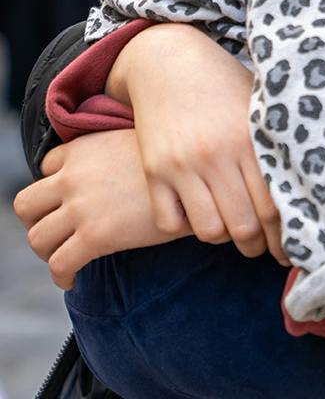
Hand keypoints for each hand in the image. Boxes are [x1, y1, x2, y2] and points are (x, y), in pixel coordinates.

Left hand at [13, 130, 189, 288]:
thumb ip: (116, 149)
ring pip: (37, 238)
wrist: (204, 180)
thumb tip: (117, 163)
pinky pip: (59, 264)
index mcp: (85, 148)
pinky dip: (61, 276)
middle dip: (37, 220)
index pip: (48, 165)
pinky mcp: (95, 236)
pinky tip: (73, 278)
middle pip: (27, 205)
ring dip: (47, 250)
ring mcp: (82, 207)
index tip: (70, 198)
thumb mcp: (142, 140)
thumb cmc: (181, 159)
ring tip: (64, 256)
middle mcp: (74, 176)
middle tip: (56, 230)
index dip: (57, 183)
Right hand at [111, 23, 285, 263]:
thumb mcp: (258, 103)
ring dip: (224, 239)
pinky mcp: (153, 170)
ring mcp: (182, 164)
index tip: (293, 246)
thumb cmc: (223, 82)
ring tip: (233, 232)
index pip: (275, 205)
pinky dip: (185, 227)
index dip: (286, 235)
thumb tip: (312, 181)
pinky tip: (198, 215)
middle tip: (264, 248)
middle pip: (245, 225)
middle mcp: (217, 154)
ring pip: (209, 230)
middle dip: (258, 246)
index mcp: (250, 138)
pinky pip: (169, 222)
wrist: (167, 60)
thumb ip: (278, 140)